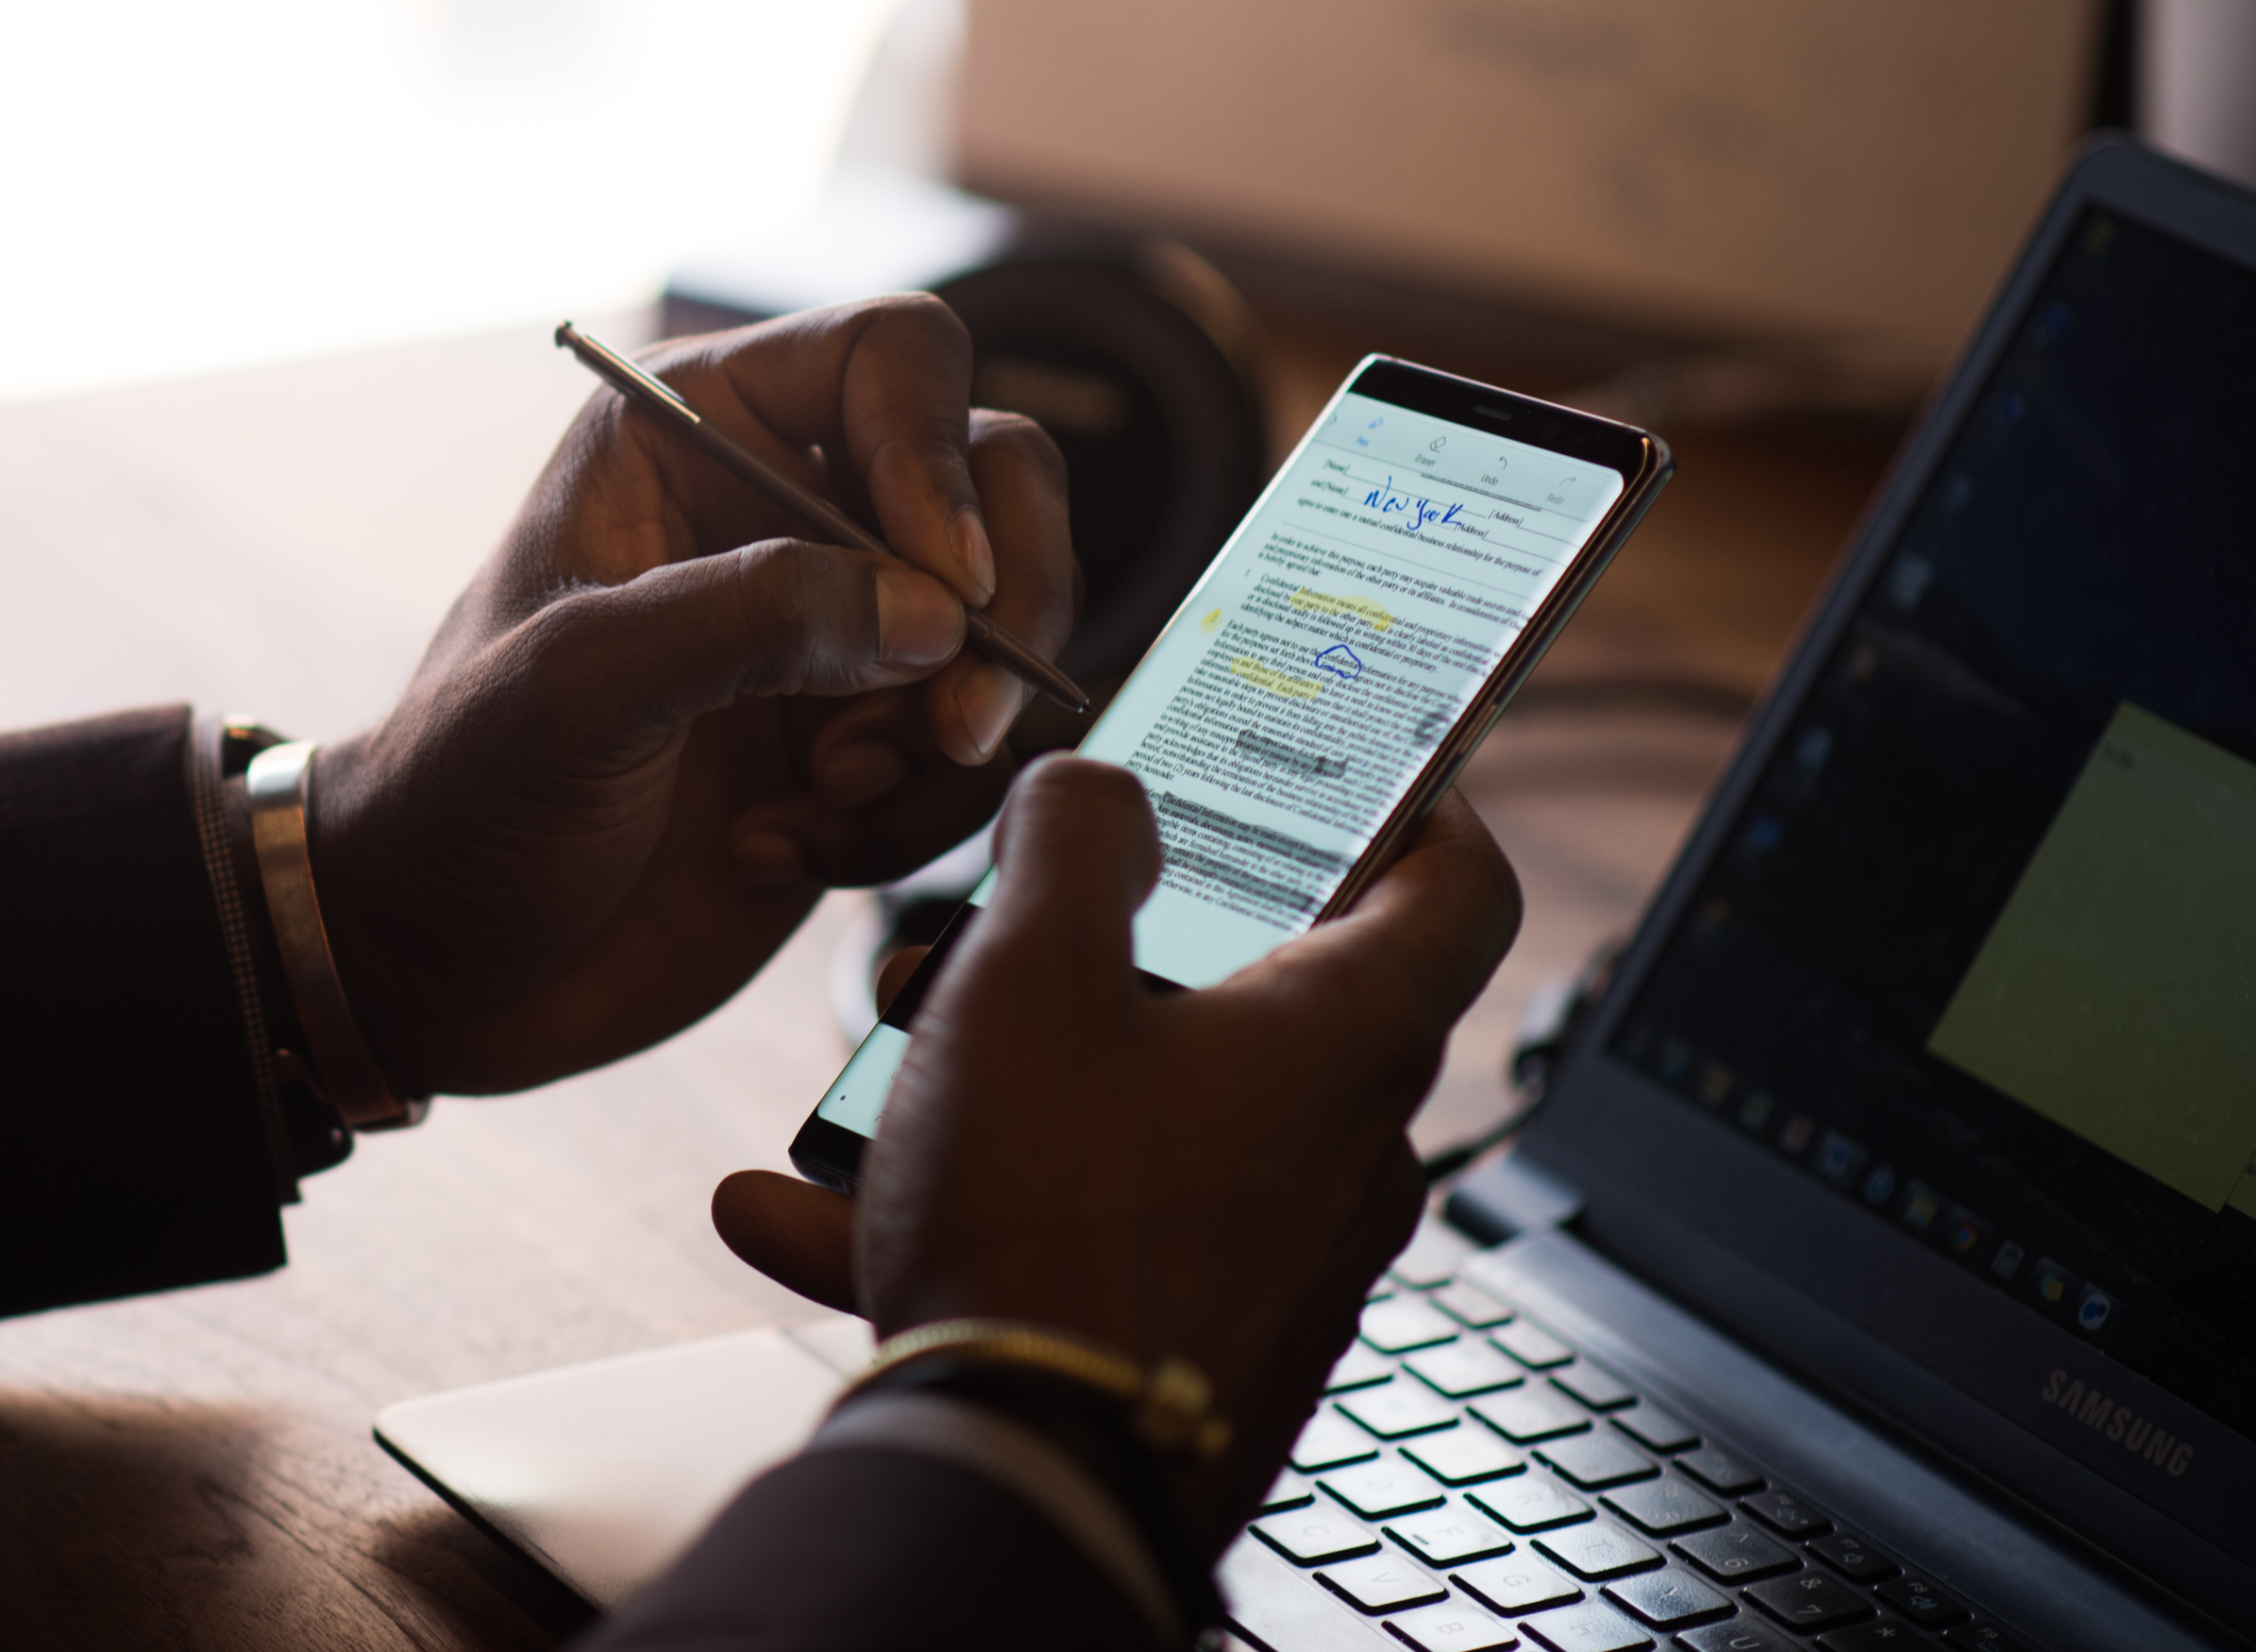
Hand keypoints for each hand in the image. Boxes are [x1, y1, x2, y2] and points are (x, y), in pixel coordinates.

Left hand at [311, 299, 1077, 1096]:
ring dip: (947, 736)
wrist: (437, 960)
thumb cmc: (460, 793)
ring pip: (1006, 629)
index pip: (895, 356)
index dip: (939, 455)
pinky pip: (972, 756)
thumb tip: (933, 611)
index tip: (939, 586)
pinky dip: (911, 819)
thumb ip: (748, 619)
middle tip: (953, 724)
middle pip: (1000, 480)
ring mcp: (839, 630)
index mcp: (697, 431)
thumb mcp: (575, 687)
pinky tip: (785, 850)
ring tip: (825, 798)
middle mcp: (787, 509)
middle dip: (1005, 605)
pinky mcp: (867, 746)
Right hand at [713, 760, 1519, 1545]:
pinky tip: (799, 1209)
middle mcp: (1339, 1152)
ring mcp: (1271, 1259)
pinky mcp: (1190, 1343)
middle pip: (1249, 994)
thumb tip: (1099, 791)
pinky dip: (962, 1207)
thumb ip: (1069, 843)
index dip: (1414, 804)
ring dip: (1003, 1079)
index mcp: (1347, 1037)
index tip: (1344, 775)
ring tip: (871, 1074)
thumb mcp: (1029, 973)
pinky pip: (1081, 1236)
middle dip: (1099, 949)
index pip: (1456, 885)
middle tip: (992, 930)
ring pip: (1141, 1116)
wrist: (1021, 1479)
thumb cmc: (1051, 1222)